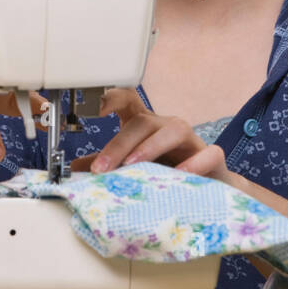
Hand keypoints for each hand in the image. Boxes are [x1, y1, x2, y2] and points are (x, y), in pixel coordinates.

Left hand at [70, 88, 231, 182]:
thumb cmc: (167, 173)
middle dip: (119, 143)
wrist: (209, 191)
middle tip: (102, 168)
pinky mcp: (212, 158)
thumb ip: (107, 166)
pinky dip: (194, 163)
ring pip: (173, 130)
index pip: (128, 101)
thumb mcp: (133, 169)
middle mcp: (166, 127)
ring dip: (151, 147)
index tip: (97, 109)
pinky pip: (208, 154)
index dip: (113, 97)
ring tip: (133, 166)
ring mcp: (191, 140)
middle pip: (142, 121)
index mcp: (144, 127)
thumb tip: (75, 169)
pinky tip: (179, 175)